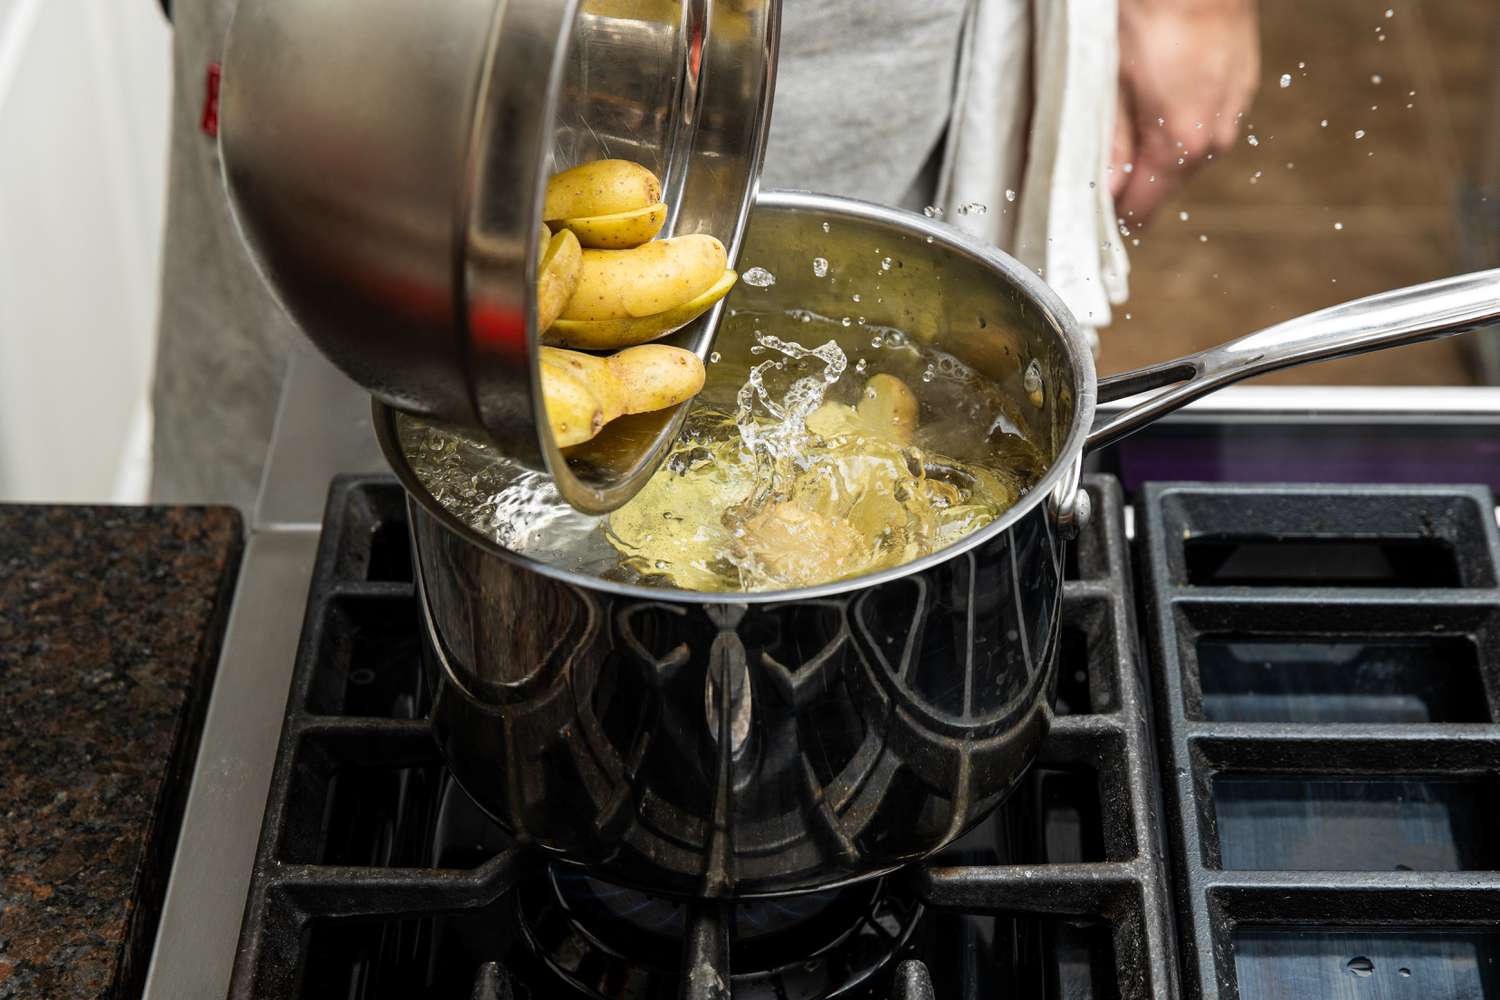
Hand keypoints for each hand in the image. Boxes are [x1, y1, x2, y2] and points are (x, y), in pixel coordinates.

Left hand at [1111, 0, 1260, 224]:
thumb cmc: (1150, 10)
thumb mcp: (1110, 82)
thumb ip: (1110, 145)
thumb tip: (1105, 193)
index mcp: (1181, 144)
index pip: (1142, 210)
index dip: (1111, 213)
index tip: (1085, 206)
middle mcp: (1215, 137)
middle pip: (1163, 184)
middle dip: (1132, 176)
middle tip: (1097, 149)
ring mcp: (1234, 109)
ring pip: (1184, 152)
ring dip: (1156, 143)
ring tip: (1127, 111)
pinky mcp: (1241, 85)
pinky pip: (1204, 121)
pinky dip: (1179, 116)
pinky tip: (1158, 89)